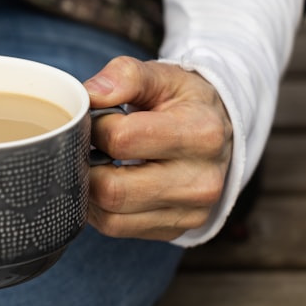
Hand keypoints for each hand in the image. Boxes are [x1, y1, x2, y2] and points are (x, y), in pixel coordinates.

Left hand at [83, 57, 232, 240]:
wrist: (218, 133)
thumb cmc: (183, 103)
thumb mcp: (162, 77)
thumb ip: (126, 76)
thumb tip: (91, 94)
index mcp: (202, 134)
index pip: (121, 139)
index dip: (96, 127)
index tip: (97, 119)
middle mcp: (202, 180)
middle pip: (113, 188)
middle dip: (87, 164)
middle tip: (87, 146)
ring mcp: (191, 211)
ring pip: (110, 215)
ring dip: (89, 189)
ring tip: (95, 163)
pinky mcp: (176, 229)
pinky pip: (116, 228)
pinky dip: (99, 208)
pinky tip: (105, 183)